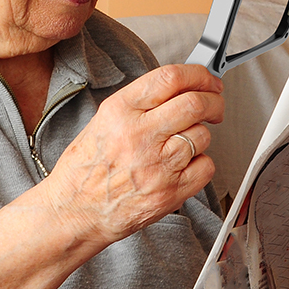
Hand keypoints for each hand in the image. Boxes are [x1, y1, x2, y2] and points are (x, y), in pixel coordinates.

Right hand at [41, 64, 223, 245]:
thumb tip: (183, 88)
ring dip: (200, 136)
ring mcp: (157, 165)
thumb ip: (142, 103)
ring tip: (181, 145)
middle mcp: (139, 135)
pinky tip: (182, 167)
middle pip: (196, 103)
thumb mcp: (103, 122)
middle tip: (215, 106)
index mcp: (120, 112)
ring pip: (203, 135)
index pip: (171, 78)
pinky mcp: (171, 191)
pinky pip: (206, 166)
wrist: (73, 213)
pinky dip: (201, 164)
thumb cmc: (86, 170)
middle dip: (214, 102)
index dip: (199, 75)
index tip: (209, 80)